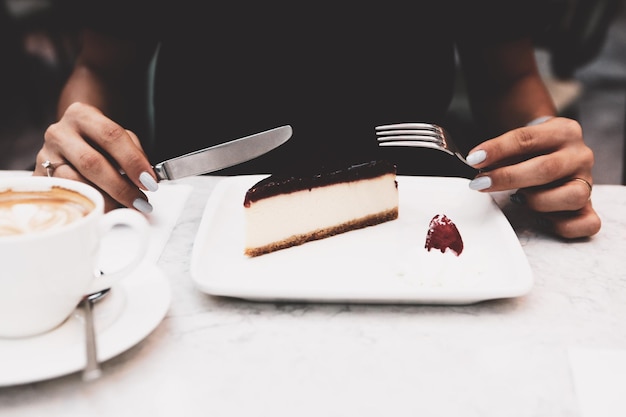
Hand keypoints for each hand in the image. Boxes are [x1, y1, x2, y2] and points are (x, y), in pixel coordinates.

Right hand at [33, 102, 157, 212]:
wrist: (68, 141)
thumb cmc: (99, 142)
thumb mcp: (117, 138)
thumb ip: (133, 153)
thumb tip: (147, 179)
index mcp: (82, 115)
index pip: (111, 136)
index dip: (133, 161)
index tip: (149, 181)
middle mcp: (59, 133)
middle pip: (92, 162)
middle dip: (121, 186)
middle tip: (139, 200)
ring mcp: (45, 156)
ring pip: (76, 183)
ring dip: (104, 200)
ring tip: (123, 208)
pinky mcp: (38, 179)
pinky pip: (64, 197)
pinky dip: (87, 206)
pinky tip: (102, 211)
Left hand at [465, 117, 600, 238]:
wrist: (554, 155)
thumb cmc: (531, 152)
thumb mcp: (518, 143)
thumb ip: (501, 152)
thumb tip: (477, 163)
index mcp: (564, 131)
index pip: (528, 139)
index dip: (498, 150)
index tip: (474, 159)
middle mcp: (581, 155)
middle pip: (547, 169)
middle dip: (508, 178)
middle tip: (481, 184)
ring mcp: (588, 183)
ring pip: (572, 196)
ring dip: (537, 201)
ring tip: (519, 199)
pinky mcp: (590, 208)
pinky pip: (586, 224)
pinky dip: (561, 226)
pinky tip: (540, 219)